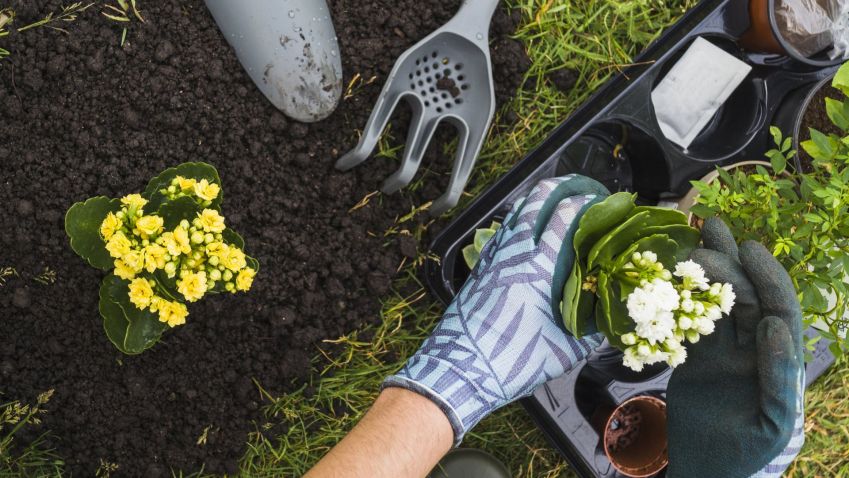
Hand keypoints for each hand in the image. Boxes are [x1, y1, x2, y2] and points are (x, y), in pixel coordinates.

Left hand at [384, 175, 609, 443]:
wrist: (460, 369)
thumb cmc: (512, 362)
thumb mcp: (565, 351)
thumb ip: (593, 330)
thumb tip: (612, 317)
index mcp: (539, 268)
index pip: (565, 216)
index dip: (587, 201)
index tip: (605, 200)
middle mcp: (514, 253)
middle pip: (537, 199)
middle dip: (562, 186)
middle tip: (582, 188)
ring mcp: (493, 257)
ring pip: (516, 212)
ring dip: (539, 200)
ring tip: (559, 201)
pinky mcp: (480, 267)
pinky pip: (503, 231)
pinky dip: (520, 221)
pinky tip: (529, 231)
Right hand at [667, 217, 804, 477]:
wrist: (703, 470)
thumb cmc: (743, 455)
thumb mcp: (771, 423)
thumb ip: (778, 376)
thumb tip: (774, 327)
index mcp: (777, 363)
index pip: (778, 310)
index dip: (768, 278)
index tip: (749, 250)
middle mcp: (753, 350)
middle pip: (746, 297)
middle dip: (731, 263)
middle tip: (708, 234)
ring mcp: (723, 352)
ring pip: (717, 303)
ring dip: (708, 270)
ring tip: (695, 236)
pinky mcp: (695, 357)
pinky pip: (689, 322)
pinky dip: (682, 298)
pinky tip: (671, 274)